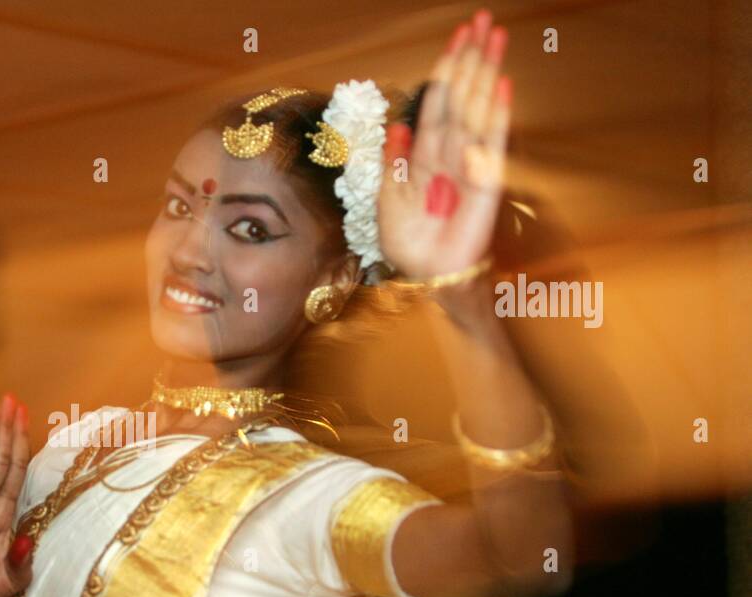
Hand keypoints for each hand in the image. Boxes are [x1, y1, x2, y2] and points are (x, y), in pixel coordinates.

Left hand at [377, 9, 510, 282]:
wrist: (430, 275)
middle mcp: (451, 152)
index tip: (456, 38)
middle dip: (470, 58)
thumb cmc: (411, 242)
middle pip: (461, 96)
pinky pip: (493, 142)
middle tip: (481, 19)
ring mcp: (471, 163)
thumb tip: (396, 126)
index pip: (436, 103)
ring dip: (485, 73)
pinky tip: (503, 85)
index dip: (445, 71)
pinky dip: (498, 115)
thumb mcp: (390, 201)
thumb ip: (394, 163)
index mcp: (426, 155)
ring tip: (495, 37)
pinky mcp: (488, 180)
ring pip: (477, 108)